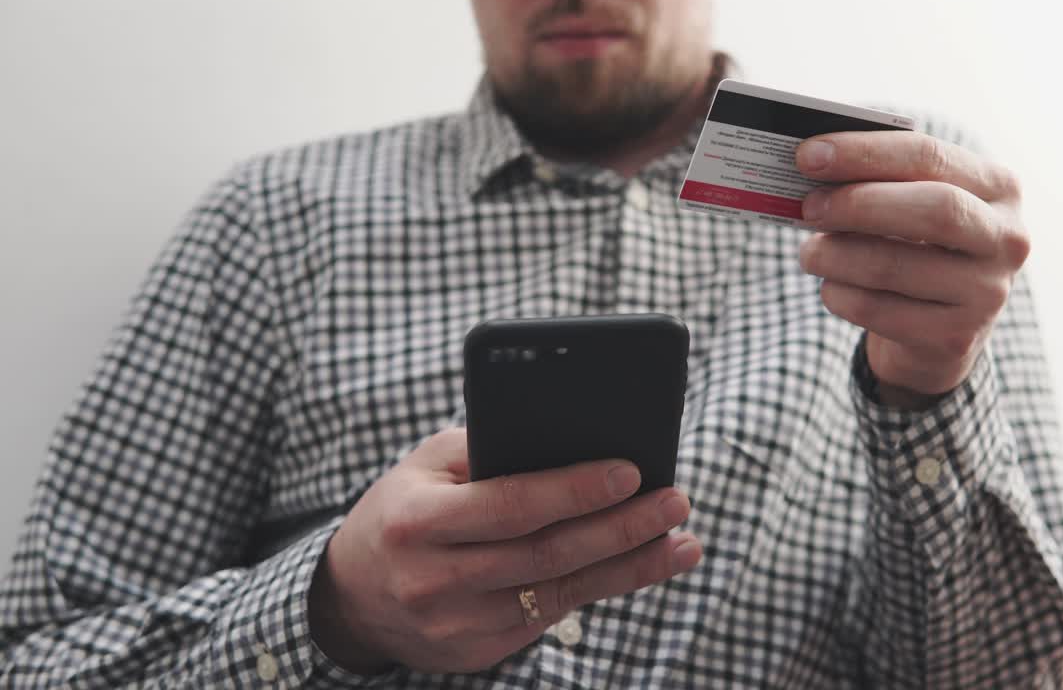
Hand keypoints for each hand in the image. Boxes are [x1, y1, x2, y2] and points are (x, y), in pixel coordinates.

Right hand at [308, 428, 701, 674]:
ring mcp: (456, 624)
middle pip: (547, 553)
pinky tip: (641, 565)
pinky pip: (550, 616)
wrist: (351, 596)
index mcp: (417, 521)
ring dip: (630, 567)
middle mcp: (434, 578)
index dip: (574, 490)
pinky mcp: (477, 651)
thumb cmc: (403, 508)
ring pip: (560, 592)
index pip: (510, 504)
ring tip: (683, 541)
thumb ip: (489, 449)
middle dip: (622, 528)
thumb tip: (576, 440)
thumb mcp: (426, 466)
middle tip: (676, 501)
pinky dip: (600, 589)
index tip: (632, 471)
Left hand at [794, 131, 1029, 405]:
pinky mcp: (954, 337)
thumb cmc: (918, 248)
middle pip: (931, 210)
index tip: (808, 155)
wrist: (942, 331)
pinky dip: (840, 295)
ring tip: (810, 253)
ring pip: (894, 266)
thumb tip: (812, 164)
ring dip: (835, 255)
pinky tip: (830, 287)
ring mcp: (987, 293)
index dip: (863, 152)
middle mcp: (1006, 239)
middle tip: (808, 206)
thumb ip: (878, 180)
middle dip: (857, 204)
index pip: (928, 155)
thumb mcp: (912, 205)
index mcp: (998, 187)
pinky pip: (879, 311)